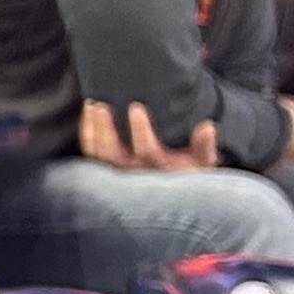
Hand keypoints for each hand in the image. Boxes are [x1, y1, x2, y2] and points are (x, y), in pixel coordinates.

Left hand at [78, 96, 217, 172]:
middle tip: (100, 105)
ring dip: (92, 129)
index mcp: (158, 168)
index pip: (146, 150)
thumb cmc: (189, 169)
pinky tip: (87, 113)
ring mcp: (117, 171)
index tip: (136, 108)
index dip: (140, 130)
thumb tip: (207, 127)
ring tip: (91, 104)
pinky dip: (87, 133)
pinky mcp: (105, 167)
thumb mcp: (202, 160)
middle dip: (104, 129)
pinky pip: (90, 152)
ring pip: (97, 154)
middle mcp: (134, 172)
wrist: (174, 190)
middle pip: (112, 154)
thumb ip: (205, 145)